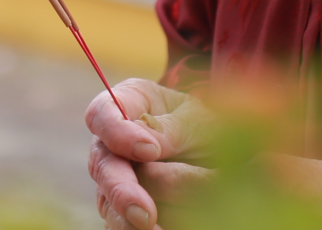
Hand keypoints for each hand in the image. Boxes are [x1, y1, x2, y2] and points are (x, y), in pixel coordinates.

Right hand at [87, 79, 214, 229]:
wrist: (219, 156)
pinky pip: (123, 226)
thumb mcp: (196, 119)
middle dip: (123, 191)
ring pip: (113, 203)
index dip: (118, 133)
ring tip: (170, 224)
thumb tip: (146, 148)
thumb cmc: (204, 126)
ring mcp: (112, 181)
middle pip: (103, 167)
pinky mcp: (121, 212)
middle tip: (146, 213)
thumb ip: (169, 129)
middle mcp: (111, 145)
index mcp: (126, 104)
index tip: (150, 151)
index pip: (102, 114)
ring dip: (142, 215)